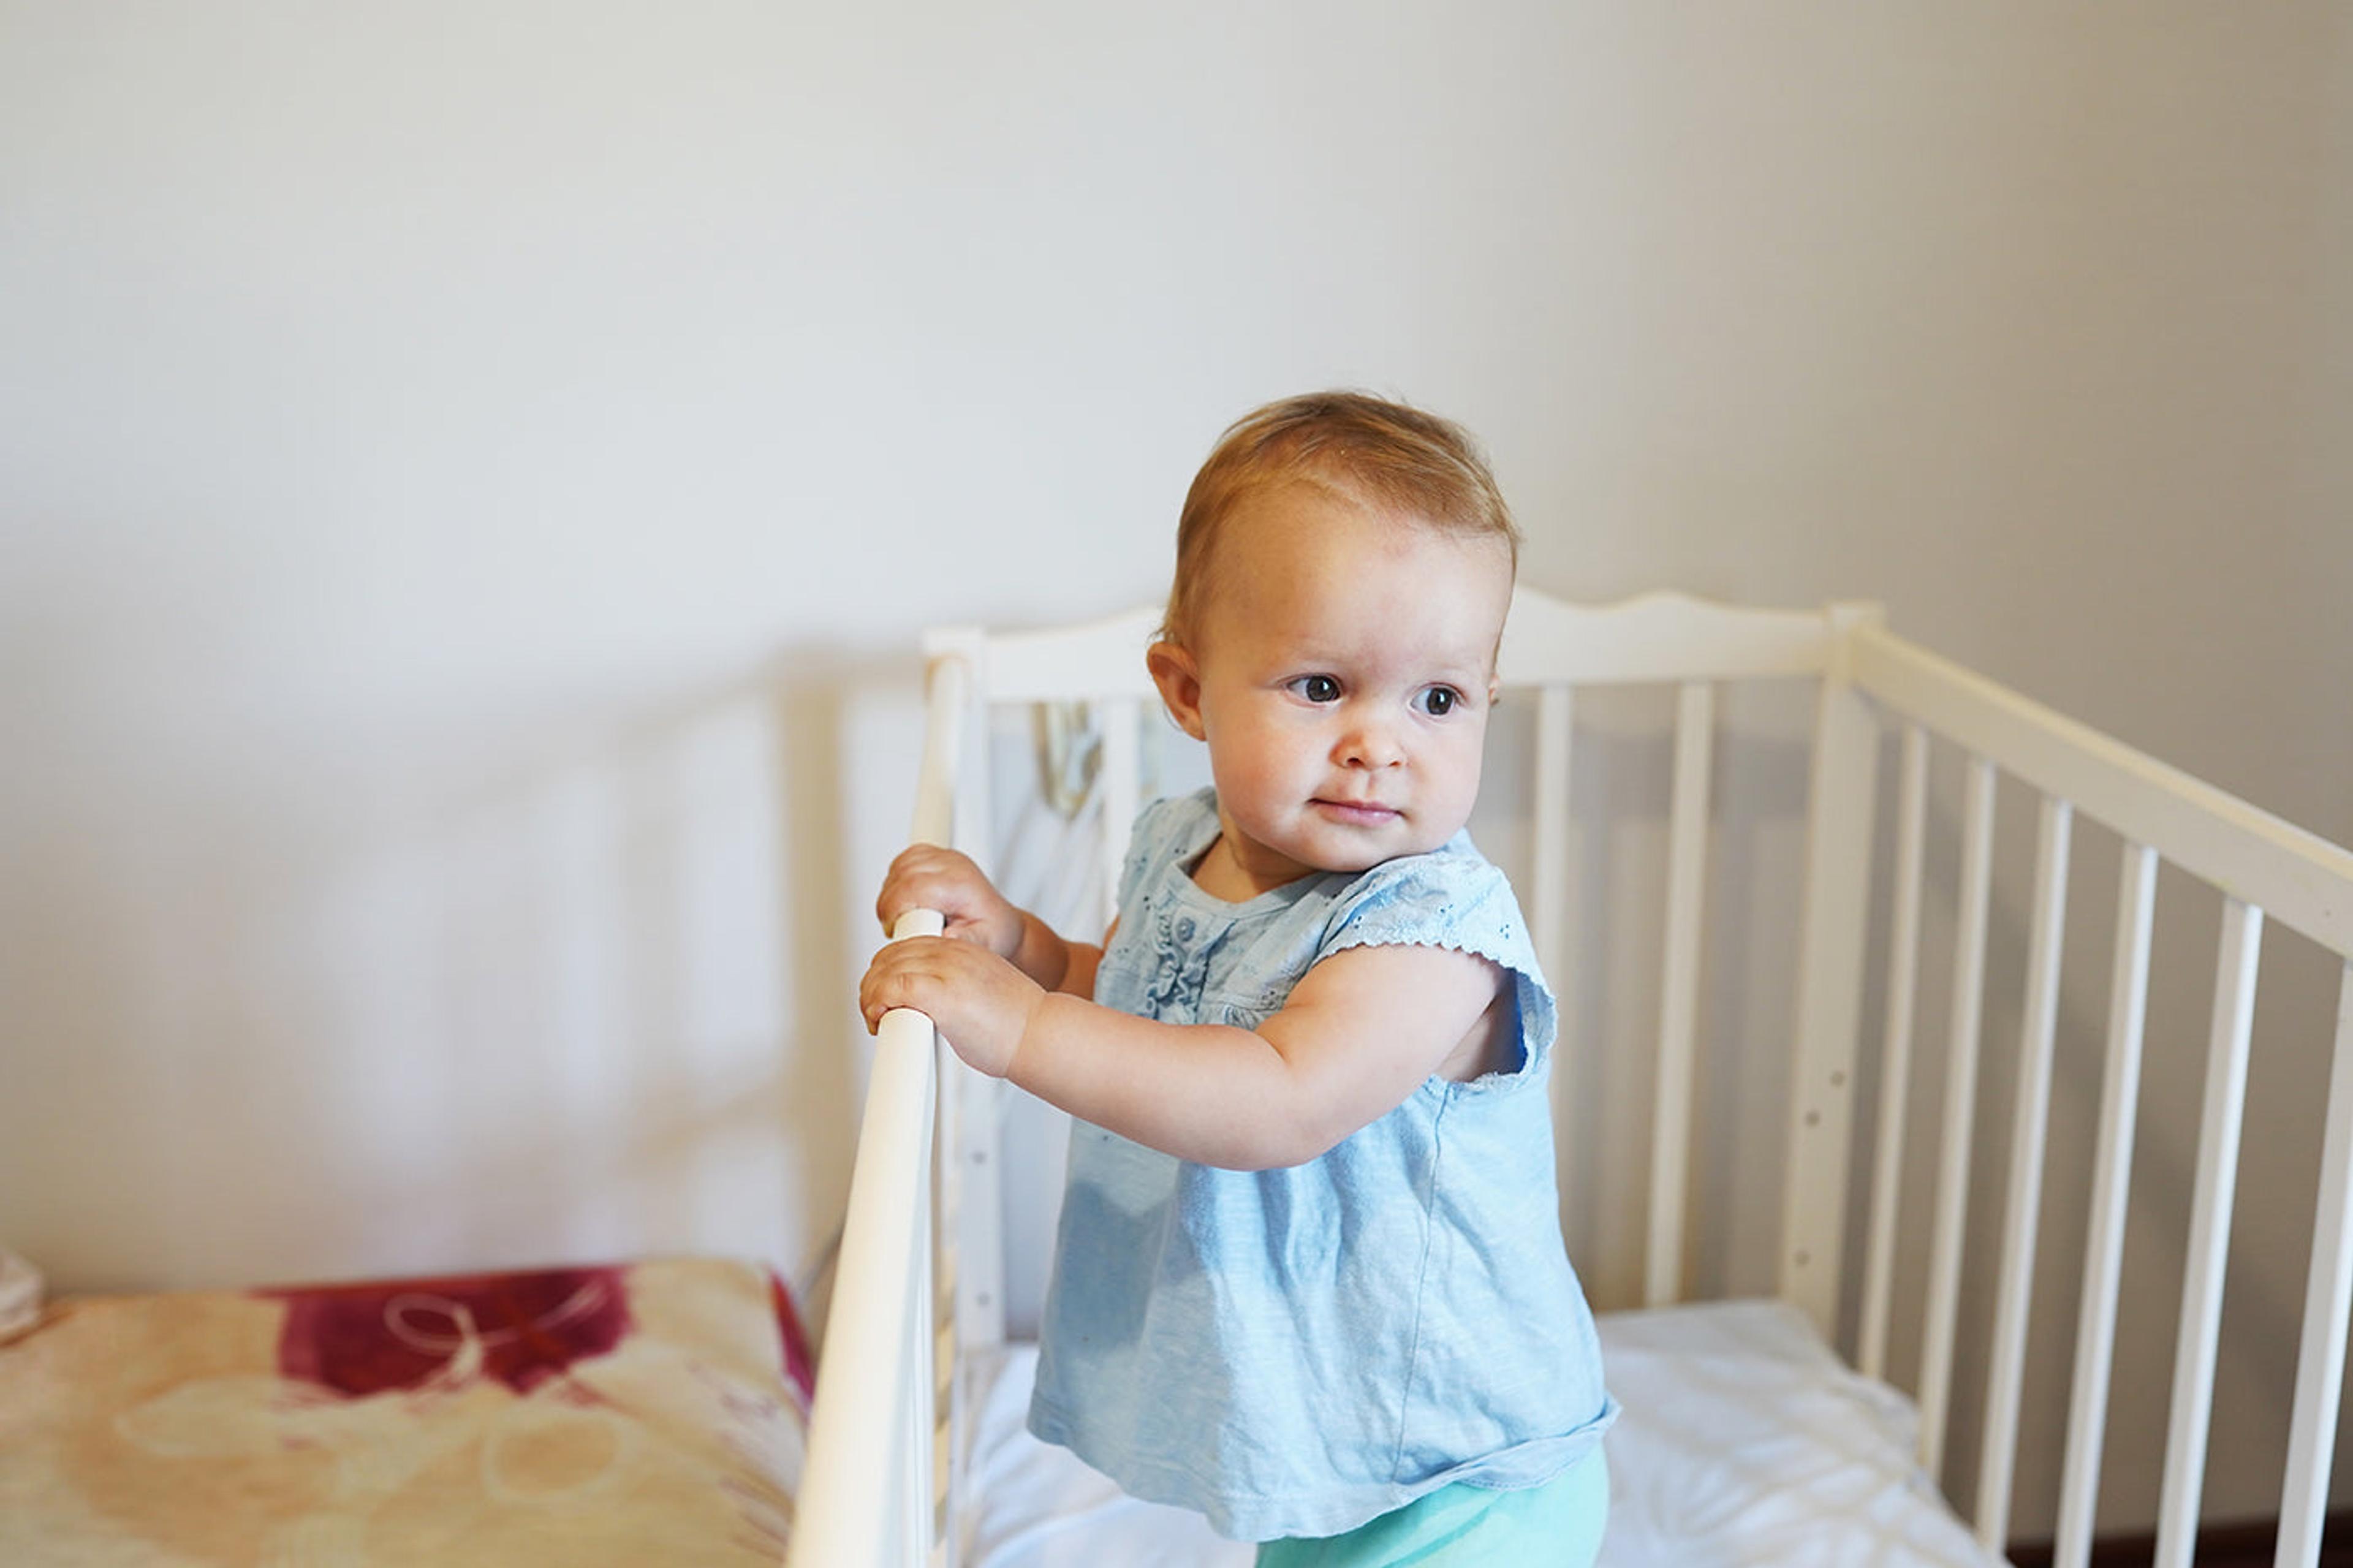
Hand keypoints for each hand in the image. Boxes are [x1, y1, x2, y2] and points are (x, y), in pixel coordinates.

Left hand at [859, 935, 1043, 1078]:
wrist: (1041, 1034)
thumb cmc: (1016, 1023)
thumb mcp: (982, 992)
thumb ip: (954, 989)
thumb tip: (927, 1011)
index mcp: (963, 949)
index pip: (906, 947)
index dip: (888, 971)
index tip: (886, 997)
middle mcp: (953, 953)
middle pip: (889, 956)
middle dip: (874, 986)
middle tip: (877, 1014)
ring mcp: (946, 970)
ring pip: (885, 971)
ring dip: (871, 998)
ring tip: (877, 1022)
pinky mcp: (941, 993)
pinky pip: (892, 988)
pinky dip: (877, 1003)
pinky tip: (881, 1021)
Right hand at [875, 846, 1021, 957]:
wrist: (1000, 922)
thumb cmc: (992, 932)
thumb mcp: (984, 944)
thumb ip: (965, 941)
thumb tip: (946, 938)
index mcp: (962, 884)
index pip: (913, 886)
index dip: (895, 908)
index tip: (897, 930)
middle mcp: (952, 865)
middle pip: (902, 875)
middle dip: (891, 905)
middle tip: (899, 927)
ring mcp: (943, 857)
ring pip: (899, 866)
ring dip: (892, 893)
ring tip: (905, 916)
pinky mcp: (933, 855)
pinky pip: (902, 861)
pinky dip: (896, 880)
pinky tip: (906, 900)